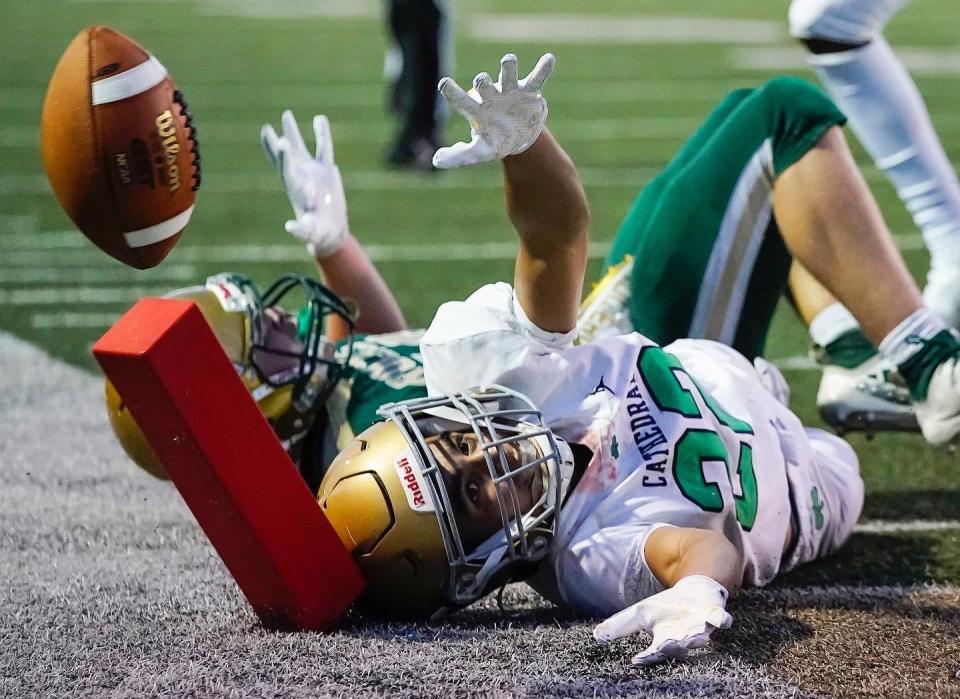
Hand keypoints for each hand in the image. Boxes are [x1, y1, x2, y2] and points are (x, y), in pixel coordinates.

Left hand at [261, 110, 347, 257]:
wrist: (330, 232)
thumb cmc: (318, 234)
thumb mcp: (310, 233)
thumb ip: (301, 229)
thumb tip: (290, 227)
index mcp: (295, 190)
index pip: (287, 170)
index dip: (284, 157)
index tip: (282, 141)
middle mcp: (299, 178)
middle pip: (285, 158)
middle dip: (277, 145)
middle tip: (267, 129)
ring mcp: (312, 172)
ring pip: (300, 148)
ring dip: (293, 132)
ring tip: (286, 114)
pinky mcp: (326, 171)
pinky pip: (324, 148)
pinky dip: (322, 134)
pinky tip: (320, 118)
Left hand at [433, 53, 554, 168]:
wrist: (519, 137)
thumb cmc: (494, 140)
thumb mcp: (478, 152)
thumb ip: (458, 156)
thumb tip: (436, 160)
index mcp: (476, 110)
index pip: (461, 100)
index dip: (452, 92)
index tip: (443, 84)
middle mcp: (491, 96)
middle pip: (484, 84)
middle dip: (483, 82)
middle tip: (481, 81)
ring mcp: (511, 91)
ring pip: (508, 74)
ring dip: (508, 67)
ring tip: (508, 60)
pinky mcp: (530, 91)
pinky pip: (537, 77)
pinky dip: (543, 69)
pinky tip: (549, 60)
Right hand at [593, 575, 732, 665]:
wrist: (693, 590)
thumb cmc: (666, 608)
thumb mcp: (640, 615)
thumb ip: (620, 626)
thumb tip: (597, 636)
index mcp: (665, 640)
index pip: (654, 652)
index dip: (647, 657)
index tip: (636, 659)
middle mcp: (684, 638)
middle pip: (678, 647)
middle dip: (672, 647)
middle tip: (663, 646)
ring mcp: (701, 627)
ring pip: (700, 637)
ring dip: (697, 638)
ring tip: (694, 638)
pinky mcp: (714, 614)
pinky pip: (720, 619)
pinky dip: (722, 620)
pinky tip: (722, 621)